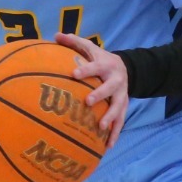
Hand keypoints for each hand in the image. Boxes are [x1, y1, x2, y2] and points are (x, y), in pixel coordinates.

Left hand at [56, 32, 125, 146]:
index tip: (74, 74)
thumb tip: (55, 35)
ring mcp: (122, 96)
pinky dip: (115, 134)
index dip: (86, 70)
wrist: (127, 68)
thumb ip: (74, 42)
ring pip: (118, 107)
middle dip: (100, 94)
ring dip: (111, 118)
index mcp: (106, 65)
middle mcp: (116, 81)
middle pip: (110, 88)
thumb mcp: (90, 48)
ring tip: (102, 128)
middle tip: (88, 102)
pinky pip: (120, 122)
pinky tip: (108, 146)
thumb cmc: (101, 59)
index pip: (95, 66)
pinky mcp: (123, 108)